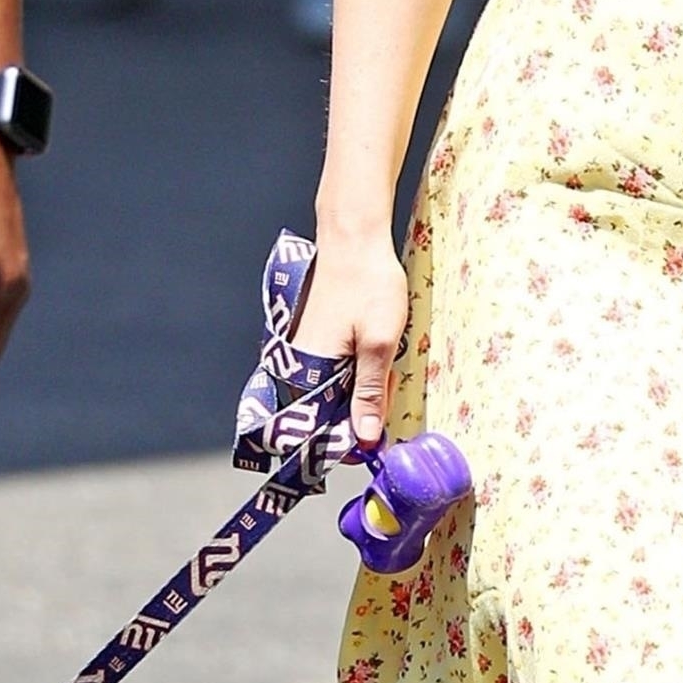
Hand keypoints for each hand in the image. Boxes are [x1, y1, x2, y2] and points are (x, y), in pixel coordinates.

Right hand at [297, 230, 410, 450]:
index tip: (377, 443)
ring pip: (334, 391)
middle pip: (328, 412)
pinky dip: (356, 370)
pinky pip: (333, 371)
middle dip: (360, 411)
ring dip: (361, 388)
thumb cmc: (367, 284)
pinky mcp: (312, 343)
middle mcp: (295, 367)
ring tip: (381, 360)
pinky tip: (372, 351)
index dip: (350, 441)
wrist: (354, 239)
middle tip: (387, 387)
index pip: (320, 430)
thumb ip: (371, 393)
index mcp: (305, 372)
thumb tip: (367, 439)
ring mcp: (302, 354)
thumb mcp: (379, 343)